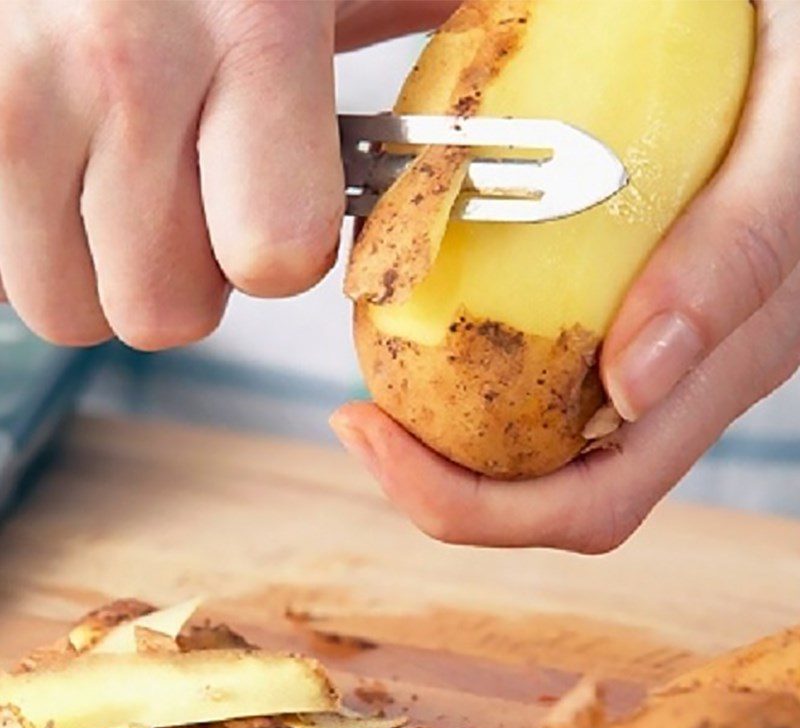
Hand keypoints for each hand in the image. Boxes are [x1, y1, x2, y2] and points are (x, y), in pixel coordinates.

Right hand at [0, 1, 453, 348]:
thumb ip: (395, 17)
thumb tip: (498, 57)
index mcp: (256, 30)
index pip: (277, 258)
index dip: (276, 254)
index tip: (267, 214)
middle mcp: (125, 69)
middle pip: (165, 314)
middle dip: (183, 276)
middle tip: (180, 199)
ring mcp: (14, 97)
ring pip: (66, 311)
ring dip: (101, 269)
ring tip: (110, 182)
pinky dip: (28, 240)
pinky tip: (54, 170)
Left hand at [331, 0, 799, 552]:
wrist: (796, 73)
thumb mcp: (785, 149)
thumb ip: (734, 258)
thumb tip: (631, 384)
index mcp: (718, 375)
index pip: (588, 503)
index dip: (471, 506)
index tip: (373, 435)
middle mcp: (674, 383)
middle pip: (540, 488)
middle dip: (434, 476)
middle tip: (355, 416)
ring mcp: (645, 350)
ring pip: (531, 433)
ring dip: (440, 424)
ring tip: (374, 366)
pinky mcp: (619, 308)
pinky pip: (535, 364)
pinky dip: (465, 357)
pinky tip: (426, 304)